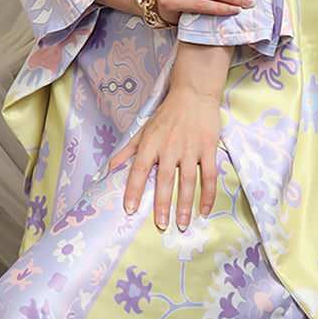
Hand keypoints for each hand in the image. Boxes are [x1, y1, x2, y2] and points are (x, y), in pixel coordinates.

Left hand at [110, 82, 221, 229]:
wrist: (193, 93)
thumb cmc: (166, 115)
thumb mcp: (142, 131)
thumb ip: (126, 152)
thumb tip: (107, 171)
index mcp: (151, 143)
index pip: (139, 169)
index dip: (134, 189)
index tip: (130, 209)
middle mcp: (169, 146)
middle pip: (165, 179)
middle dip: (163, 204)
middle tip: (161, 225)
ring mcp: (190, 148)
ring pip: (188, 180)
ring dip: (185, 204)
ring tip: (182, 224)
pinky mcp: (208, 147)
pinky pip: (209, 174)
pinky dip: (208, 193)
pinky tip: (204, 210)